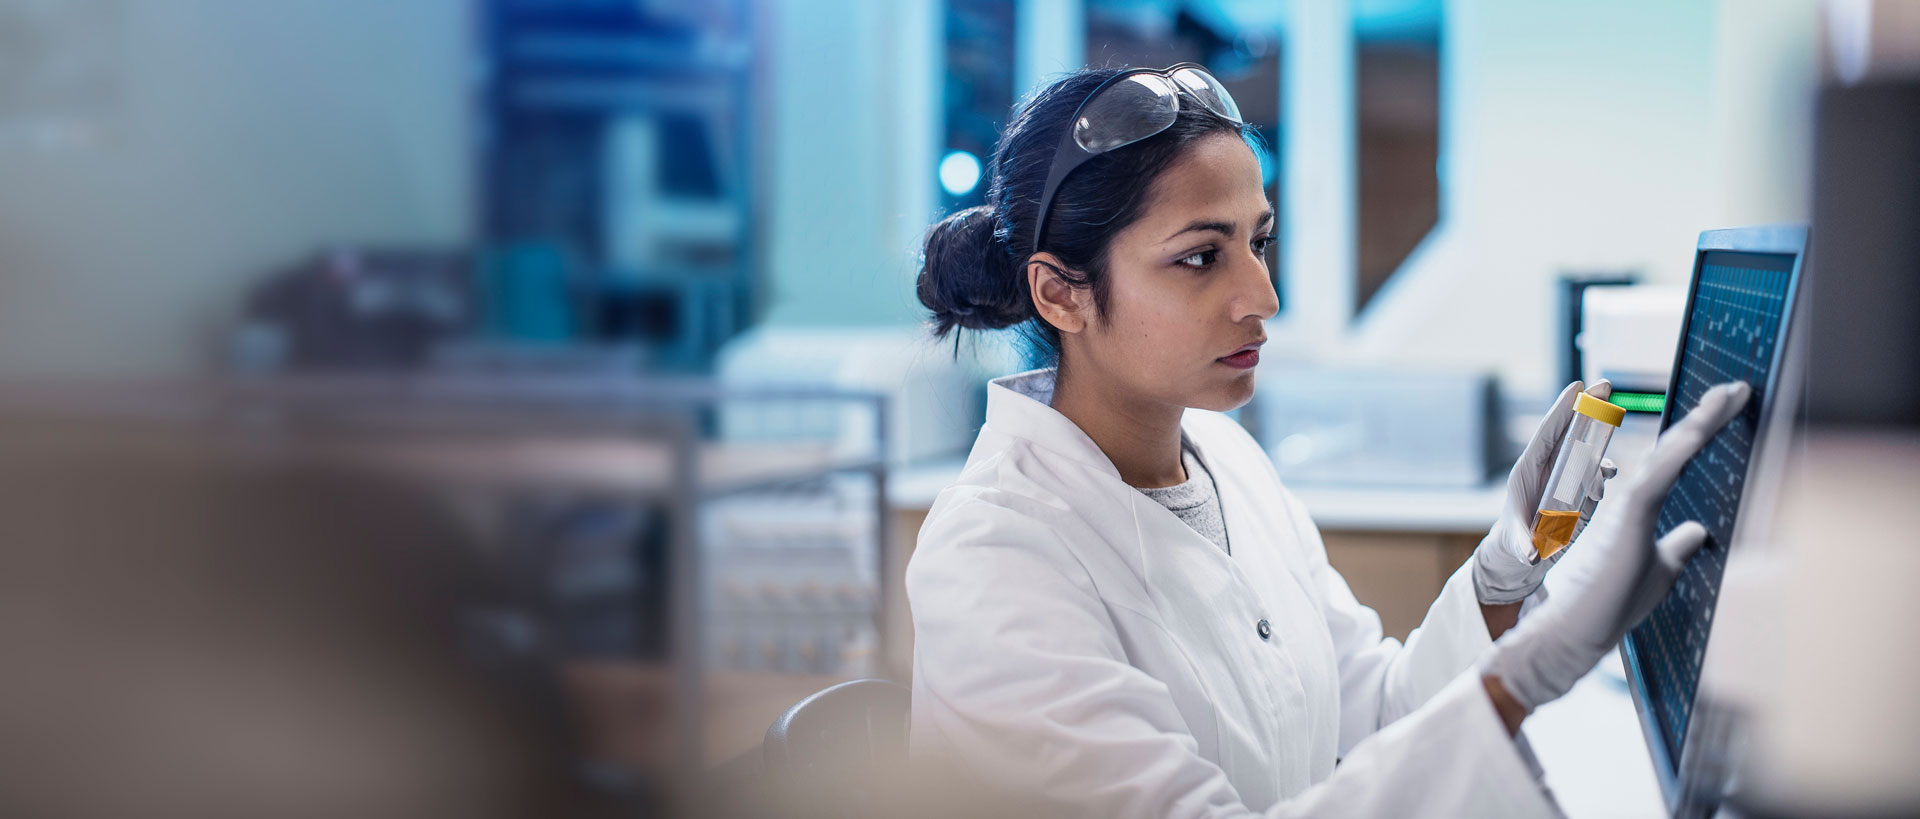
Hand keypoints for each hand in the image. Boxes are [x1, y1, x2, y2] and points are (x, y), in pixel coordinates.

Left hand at [1472, 380, 1617, 604]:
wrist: (1523, 556)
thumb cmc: (1513, 543)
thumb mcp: (1516, 544)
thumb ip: (1523, 546)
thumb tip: (1532, 555)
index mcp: (1528, 470)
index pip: (1546, 433)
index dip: (1561, 409)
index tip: (1577, 386)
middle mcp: (1549, 468)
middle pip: (1570, 431)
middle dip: (1587, 407)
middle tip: (1606, 384)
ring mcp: (1566, 478)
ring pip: (1587, 450)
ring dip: (1600, 446)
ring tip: (1606, 466)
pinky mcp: (1581, 491)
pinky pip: (1597, 474)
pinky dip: (1605, 473)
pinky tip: (1609, 477)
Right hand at [1481, 381, 1751, 709]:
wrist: (1577, 628)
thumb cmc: (1610, 604)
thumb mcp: (1659, 570)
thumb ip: (1677, 547)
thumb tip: (1699, 531)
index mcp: (1641, 509)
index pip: (1676, 463)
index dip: (1703, 435)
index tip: (1730, 409)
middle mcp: (1634, 498)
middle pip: (1676, 449)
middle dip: (1708, 417)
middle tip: (1737, 389)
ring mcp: (1630, 502)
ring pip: (1671, 452)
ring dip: (1703, 422)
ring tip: (1730, 394)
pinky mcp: (1629, 512)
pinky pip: (1662, 471)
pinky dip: (1684, 446)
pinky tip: (1704, 424)